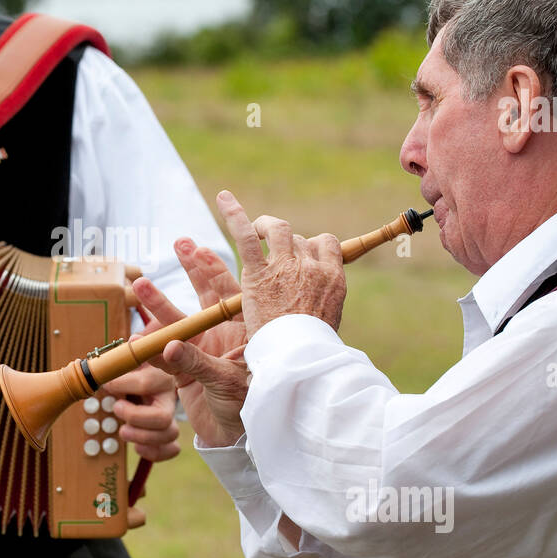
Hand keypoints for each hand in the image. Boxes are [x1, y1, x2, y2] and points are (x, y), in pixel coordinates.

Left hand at [102, 340, 180, 462]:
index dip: (121, 384)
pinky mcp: (168, 435)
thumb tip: (133, 341)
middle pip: (161, 417)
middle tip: (117, 408)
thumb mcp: (130, 358)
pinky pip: (171, 449)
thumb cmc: (133, 369)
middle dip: (135, 417)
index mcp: (161, 376)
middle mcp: (169, 397)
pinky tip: (137, 446)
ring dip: (141, 437)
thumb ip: (128, 353)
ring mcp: (171, 416)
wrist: (142, 380)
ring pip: (168, 434)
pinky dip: (154, 452)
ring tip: (122, 431)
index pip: (145, 383)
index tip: (105, 383)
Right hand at [132, 238, 249, 448]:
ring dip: (160, 304)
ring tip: (140, 284)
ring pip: (179, 322)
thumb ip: (196, 364)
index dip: (215, 270)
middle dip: (192, 270)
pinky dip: (150, 346)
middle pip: (206, 296)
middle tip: (179, 243)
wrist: (236, 442)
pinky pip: (164, 354)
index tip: (198, 249)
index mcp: (244, 333)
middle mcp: (223, 337)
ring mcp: (203, 352)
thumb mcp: (226, 384)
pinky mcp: (185, 372)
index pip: (230, 294)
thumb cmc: (247, 409)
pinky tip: (136, 335)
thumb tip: (167, 346)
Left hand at [215, 190, 345, 338]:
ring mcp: (286, 266)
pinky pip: (246, 237)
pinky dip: (234, 215)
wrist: (298, 359)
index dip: (311, 246)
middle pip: (299, 240)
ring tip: (254, 230)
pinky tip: (223, 198)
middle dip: (286, 244)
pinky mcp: (259, 272)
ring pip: (278, 230)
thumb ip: (321, 307)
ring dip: (265, 226)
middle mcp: (313, 267)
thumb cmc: (311, 351)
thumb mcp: (327, 326)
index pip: (325, 245)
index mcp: (333, 279)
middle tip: (273, 256)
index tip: (301, 255)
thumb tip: (318, 307)